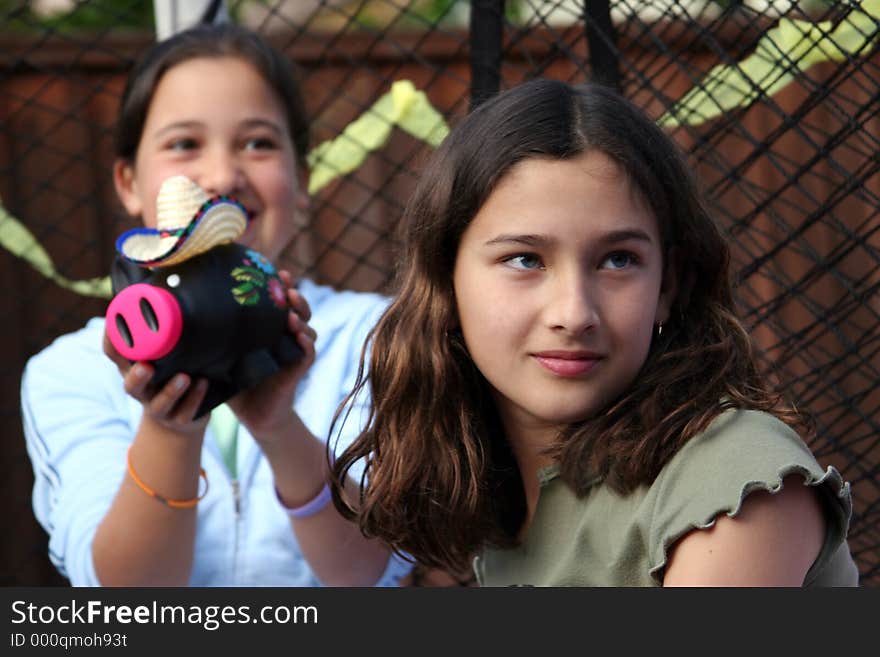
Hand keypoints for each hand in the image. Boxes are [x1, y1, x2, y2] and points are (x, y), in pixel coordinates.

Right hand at [103, 331, 209, 438]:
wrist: (181, 419)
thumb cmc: (172, 374)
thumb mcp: (165, 354)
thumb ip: (164, 330)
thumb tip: (166, 282)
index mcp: (134, 369)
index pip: (114, 355)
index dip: (111, 340)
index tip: (115, 322)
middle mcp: (143, 390)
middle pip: (131, 386)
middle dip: (137, 376)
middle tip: (146, 366)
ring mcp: (160, 407)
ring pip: (160, 403)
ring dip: (171, 390)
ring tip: (185, 377)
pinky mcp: (180, 419)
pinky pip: (186, 412)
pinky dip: (195, 399)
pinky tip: (203, 384)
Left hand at [226, 270, 316, 443]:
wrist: (254, 415)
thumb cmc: (235, 383)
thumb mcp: (220, 355)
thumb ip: (209, 337)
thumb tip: (175, 315)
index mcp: (267, 328)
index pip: (277, 301)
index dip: (279, 284)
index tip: (274, 270)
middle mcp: (284, 336)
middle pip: (298, 308)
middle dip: (294, 294)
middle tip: (286, 284)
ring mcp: (294, 351)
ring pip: (307, 326)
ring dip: (301, 315)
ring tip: (290, 310)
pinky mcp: (299, 368)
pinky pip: (308, 352)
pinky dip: (306, 342)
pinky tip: (299, 334)